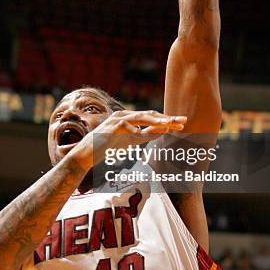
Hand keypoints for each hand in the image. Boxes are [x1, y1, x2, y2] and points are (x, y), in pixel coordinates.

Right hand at [66, 110, 186, 169]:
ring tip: (169, 124)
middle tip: (182, 121)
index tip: (181, 124)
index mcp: (129, 118)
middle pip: (149, 115)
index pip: (151, 117)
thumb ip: (145, 135)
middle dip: (166, 118)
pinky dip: (137, 130)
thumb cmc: (108, 147)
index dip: (166, 119)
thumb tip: (163, 131)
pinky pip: (127, 128)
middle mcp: (124, 116)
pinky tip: (147, 132)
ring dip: (156, 120)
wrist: (87, 154)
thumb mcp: (131, 141)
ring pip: (140, 118)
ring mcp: (117, 120)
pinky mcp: (111, 128)